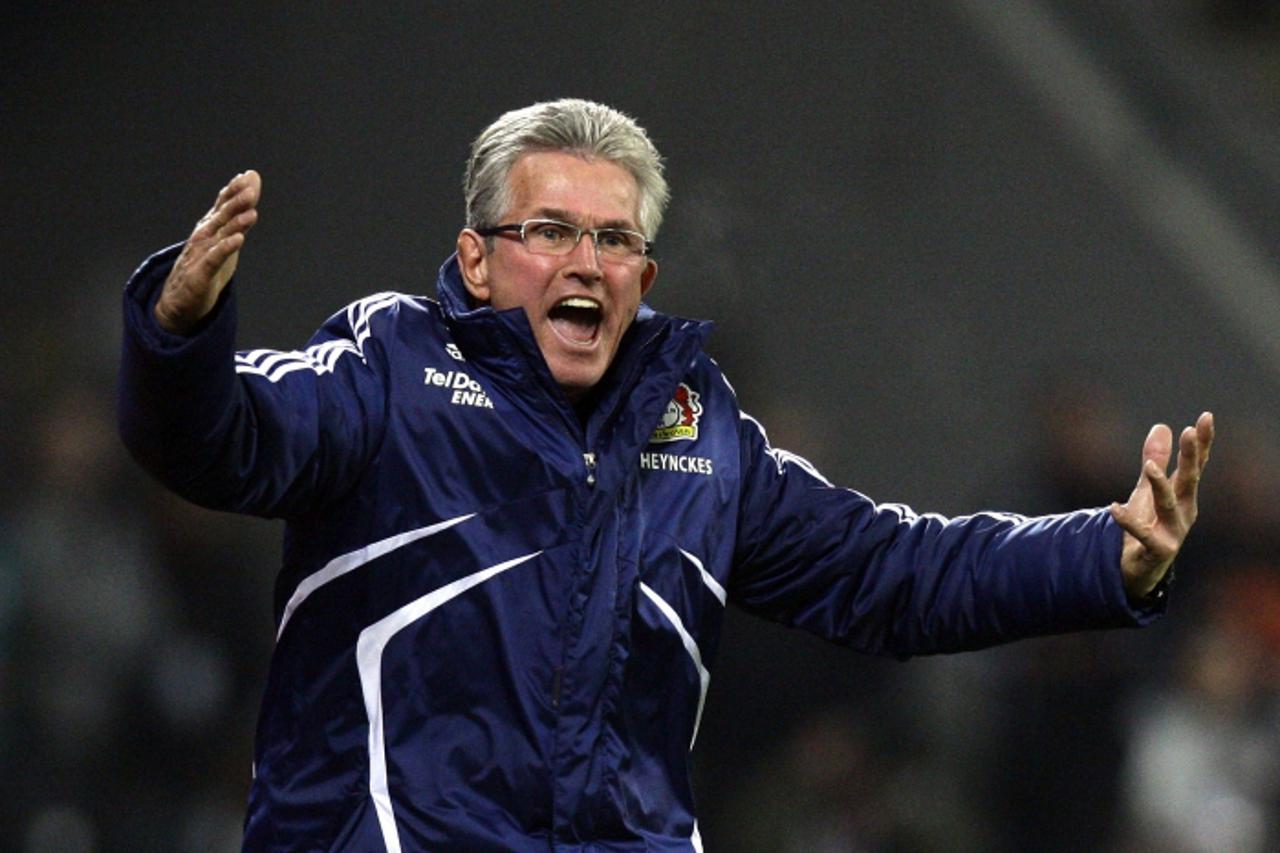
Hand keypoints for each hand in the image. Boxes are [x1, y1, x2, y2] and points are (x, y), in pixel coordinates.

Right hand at [155, 170, 261, 333]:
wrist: (179, 301)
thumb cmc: (204, 267)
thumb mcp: (225, 241)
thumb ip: (239, 217)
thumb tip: (251, 192)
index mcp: (210, 228)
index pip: (223, 205)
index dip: (235, 190)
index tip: (250, 175)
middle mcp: (204, 237)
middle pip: (222, 216)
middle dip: (236, 200)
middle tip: (251, 185)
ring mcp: (200, 254)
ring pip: (219, 235)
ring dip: (234, 223)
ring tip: (251, 212)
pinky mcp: (200, 274)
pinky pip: (214, 259)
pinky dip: (225, 249)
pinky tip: (238, 240)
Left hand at [1110, 412, 1214, 600]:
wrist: (1139, 568)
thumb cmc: (1148, 525)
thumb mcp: (1148, 489)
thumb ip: (1155, 459)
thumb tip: (1163, 426)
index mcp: (1185, 495)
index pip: (1196, 464)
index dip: (1202, 442)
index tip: (1205, 417)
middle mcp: (1184, 511)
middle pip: (1189, 480)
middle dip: (1190, 457)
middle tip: (1190, 432)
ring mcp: (1174, 532)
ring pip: (1168, 505)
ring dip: (1160, 485)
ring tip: (1149, 465)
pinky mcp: (1157, 550)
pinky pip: (1142, 534)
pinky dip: (1128, 521)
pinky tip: (1114, 507)